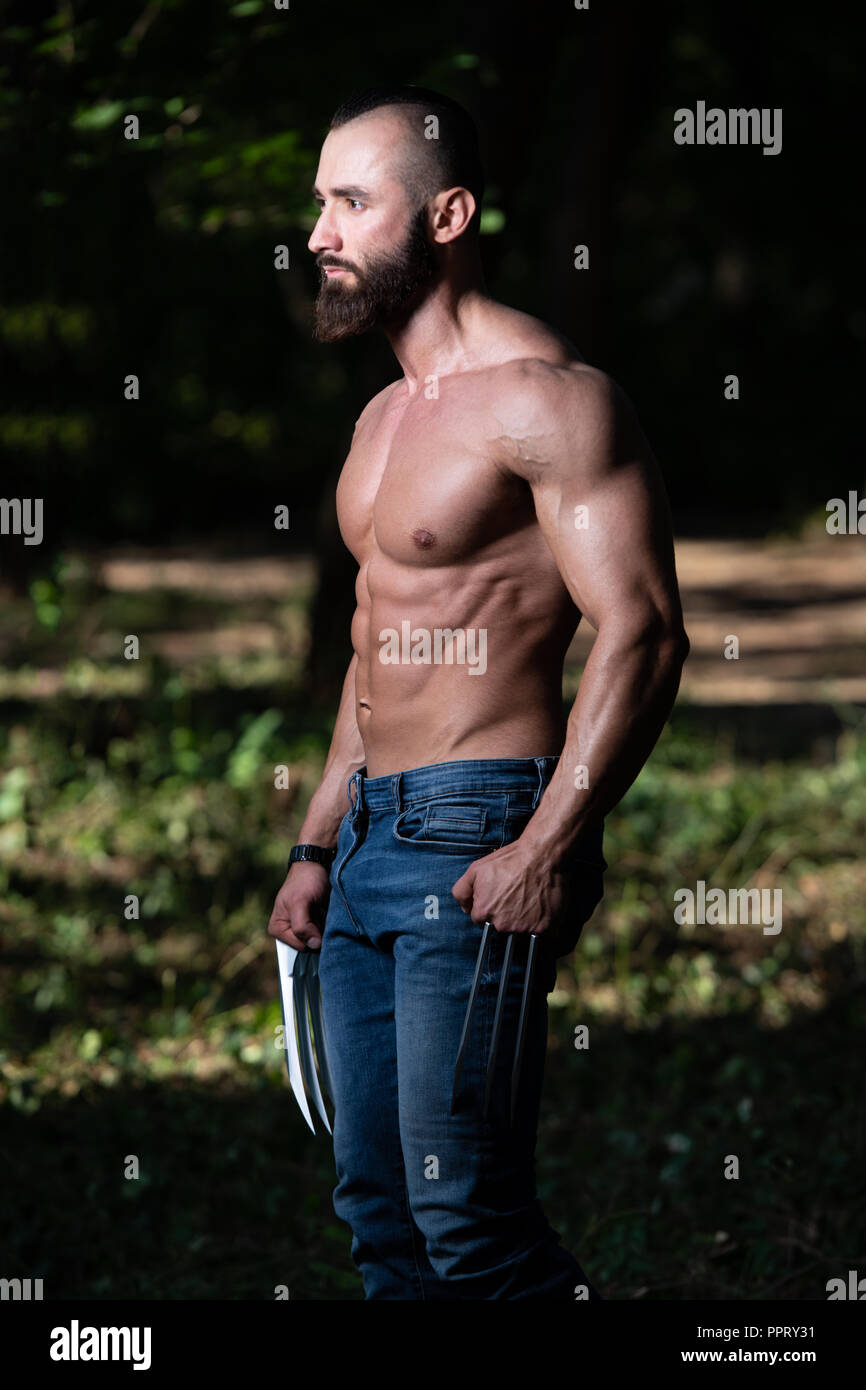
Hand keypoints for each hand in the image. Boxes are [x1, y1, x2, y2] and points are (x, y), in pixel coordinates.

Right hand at [267, 861, 330, 950]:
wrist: (317, 863)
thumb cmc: (305, 880)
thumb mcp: (300, 902)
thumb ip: (302, 926)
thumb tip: (313, 945)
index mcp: (278, 928)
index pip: (299, 947)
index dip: (311, 938)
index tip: (316, 921)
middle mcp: (289, 930)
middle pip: (310, 946)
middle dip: (320, 933)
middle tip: (322, 914)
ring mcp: (304, 927)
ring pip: (319, 940)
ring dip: (327, 928)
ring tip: (325, 911)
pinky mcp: (316, 922)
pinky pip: (326, 932)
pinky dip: (330, 925)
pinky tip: (329, 912)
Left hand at [451, 837, 570, 938]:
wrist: (540, 856)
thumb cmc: (509, 860)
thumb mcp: (475, 869)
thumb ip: (462, 892)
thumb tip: (465, 909)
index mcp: (483, 912)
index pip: (481, 922)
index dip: (490, 910)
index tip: (500, 900)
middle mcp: (502, 925)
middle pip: (500, 929)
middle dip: (505, 917)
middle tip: (516, 899)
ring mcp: (523, 928)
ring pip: (520, 933)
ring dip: (524, 923)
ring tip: (530, 902)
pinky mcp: (544, 929)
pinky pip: (541, 937)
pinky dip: (542, 927)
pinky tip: (542, 911)